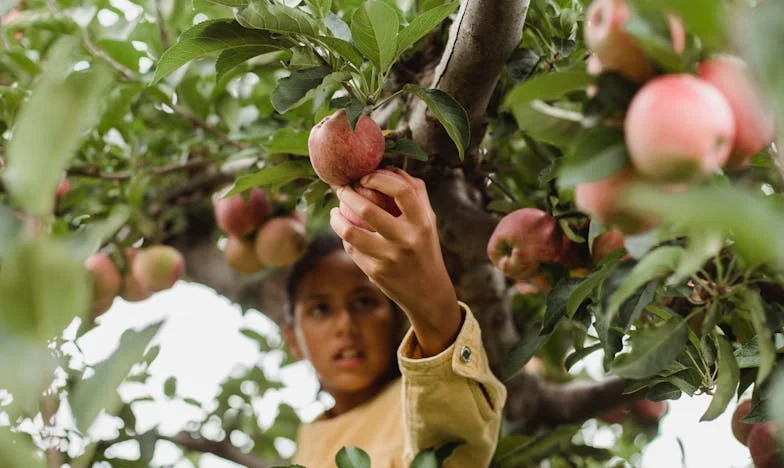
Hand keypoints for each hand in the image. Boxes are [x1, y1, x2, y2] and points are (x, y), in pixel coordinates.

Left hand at [330, 168, 461, 356]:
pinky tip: (344, 231)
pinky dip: (345, 237)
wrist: (428, 292)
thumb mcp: (428, 220)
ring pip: (351, 232)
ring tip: (335, 211)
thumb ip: (415, 193)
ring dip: (336, 218)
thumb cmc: (425, 247)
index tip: (365, 177)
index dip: (379, 178)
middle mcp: (407, 240)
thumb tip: (389, 167)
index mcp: (423, 223)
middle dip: (347, 194)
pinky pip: (351, 249)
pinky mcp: (375, 272)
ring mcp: (389, 258)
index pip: (401, 190)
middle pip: (367, 210)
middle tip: (341, 188)